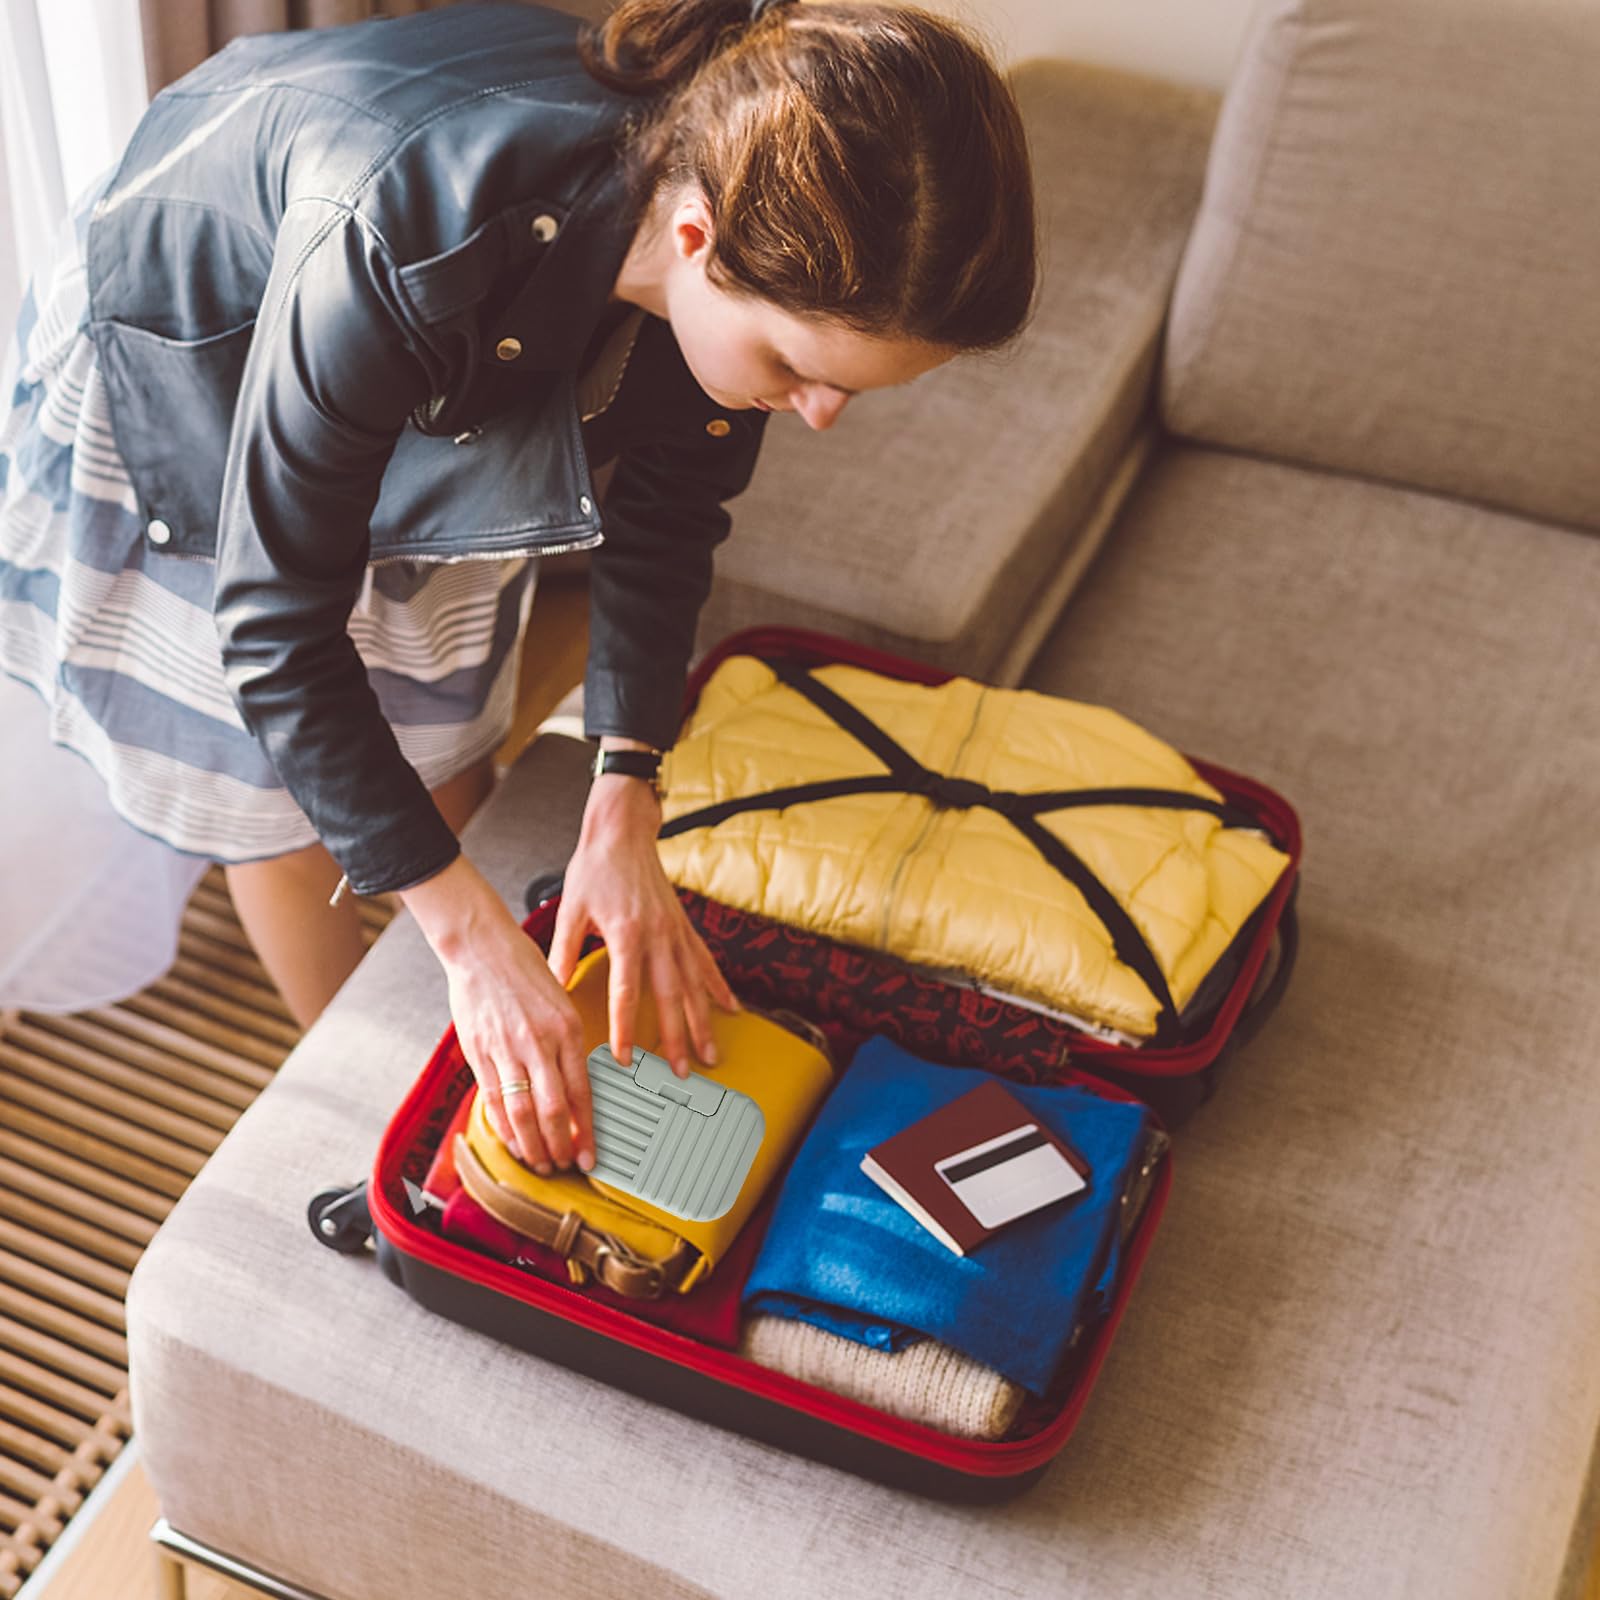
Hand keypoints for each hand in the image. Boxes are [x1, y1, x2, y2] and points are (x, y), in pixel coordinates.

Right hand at [400, 855, 593, 1174]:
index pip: (581, 1093)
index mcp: (567, 1029)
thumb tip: (573, 1085)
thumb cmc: (524, 970)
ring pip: (522, 1112)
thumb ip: (566, 1042)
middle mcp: (540, 1043)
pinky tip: (512, 1141)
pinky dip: (504, 1127)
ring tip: (540, 1162)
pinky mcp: (478, 1053)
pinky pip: (492, 1100)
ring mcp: (506, 1050)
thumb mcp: (561, 1001)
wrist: (482, 947)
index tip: (591, 1156)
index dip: (586, 1131)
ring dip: (532, 1145)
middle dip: (561, 1147)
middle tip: (565, 1166)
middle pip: (553, 1111)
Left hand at [547, 767, 737, 1077]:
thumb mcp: (571, 909)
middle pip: (670, 997)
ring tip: (711, 1054)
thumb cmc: (595, 867)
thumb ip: (563, 952)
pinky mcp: (684, 926)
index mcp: (626, 933)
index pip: (627, 992)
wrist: (623, 831)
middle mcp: (657, 935)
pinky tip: (731, 1009)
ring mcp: (675, 931)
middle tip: (680, 1071)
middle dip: (676, 1037)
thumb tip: (553, 990)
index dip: (627, 1027)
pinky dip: (718, 987)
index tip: (625, 1056)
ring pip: (694, 985)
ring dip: (704, 1022)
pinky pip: (705, 962)